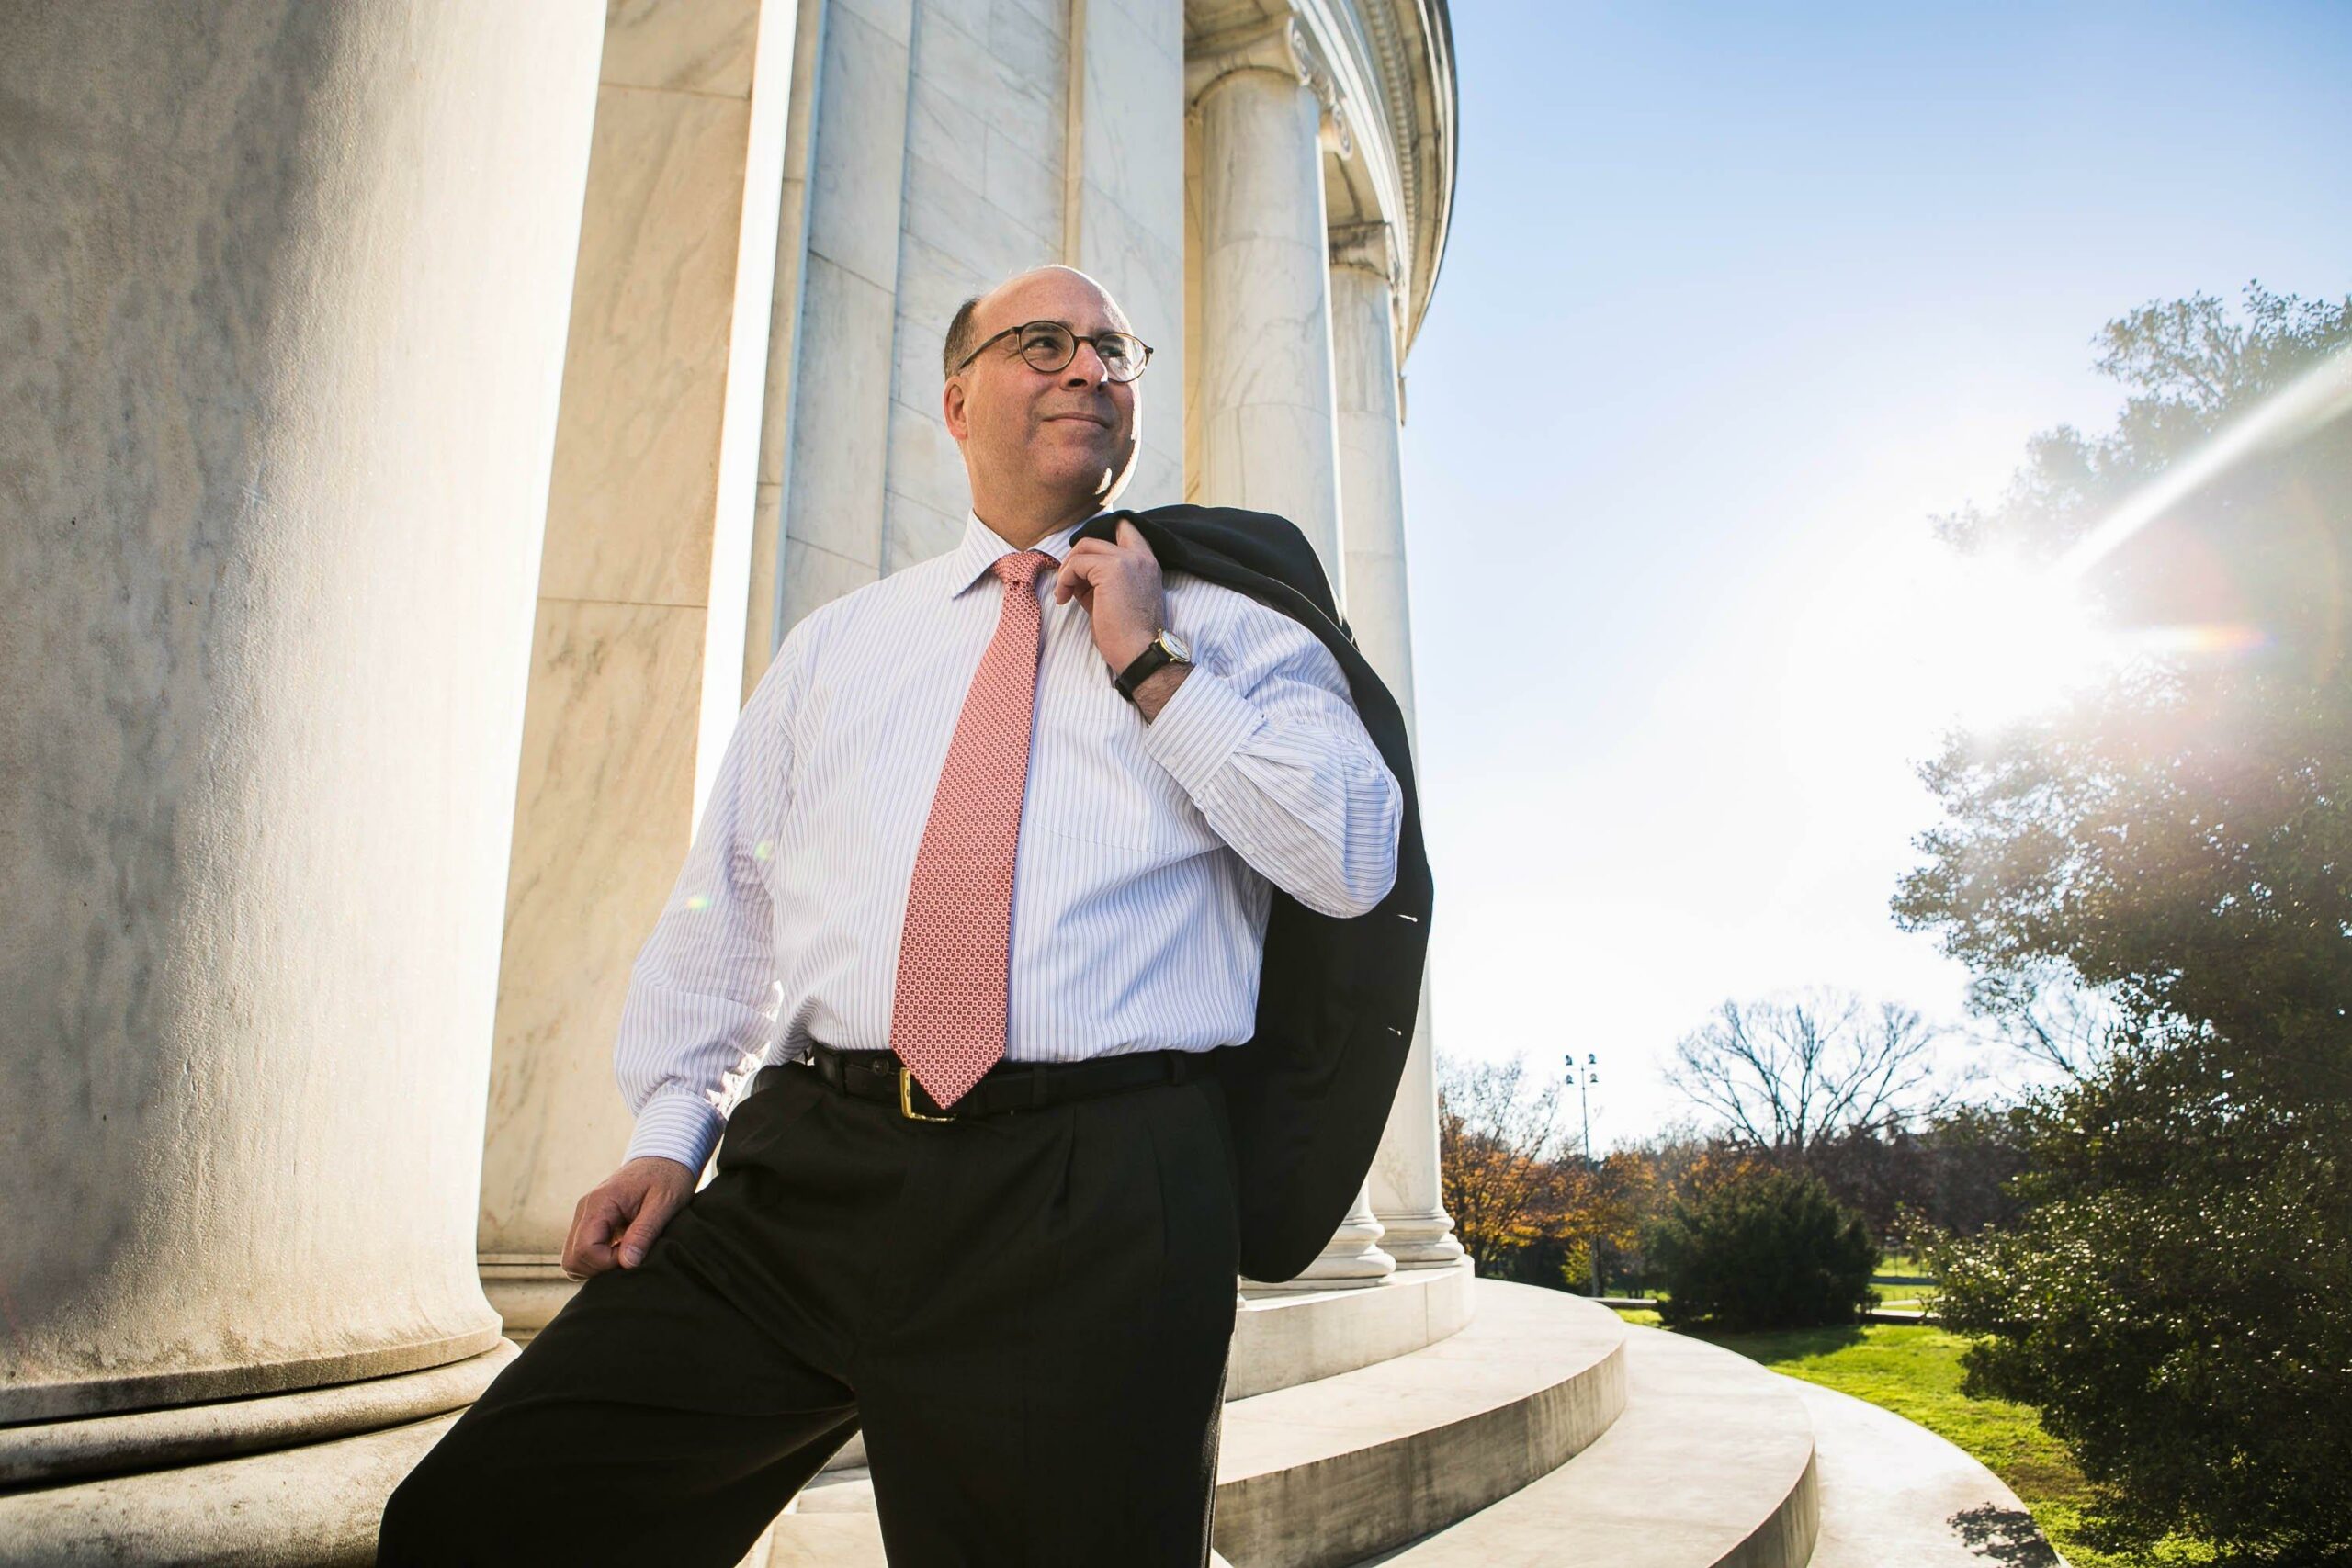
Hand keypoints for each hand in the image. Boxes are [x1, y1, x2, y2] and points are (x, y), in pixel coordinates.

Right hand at [560, 1156, 695, 1279]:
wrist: (665, 1155)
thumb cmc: (668, 1176)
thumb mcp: (665, 1202)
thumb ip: (644, 1232)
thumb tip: (627, 1263)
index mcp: (600, 1203)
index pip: (584, 1249)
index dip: (607, 1263)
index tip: (634, 1255)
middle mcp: (585, 1209)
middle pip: (572, 1259)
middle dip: (599, 1269)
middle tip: (630, 1258)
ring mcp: (586, 1216)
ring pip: (574, 1258)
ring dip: (598, 1266)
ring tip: (628, 1254)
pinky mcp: (592, 1222)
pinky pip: (583, 1251)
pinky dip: (599, 1259)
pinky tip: (623, 1250)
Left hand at [1053, 517, 1163, 672]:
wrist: (1139, 654)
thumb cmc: (1126, 635)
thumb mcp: (1114, 598)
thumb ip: (1100, 579)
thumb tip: (1073, 571)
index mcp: (1146, 563)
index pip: (1124, 528)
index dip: (1098, 541)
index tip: (1082, 565)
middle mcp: (1140, 556)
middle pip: (1095, 539)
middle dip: (1075, 559)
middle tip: (1067, 583)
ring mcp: (1127, 560)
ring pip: (1084, 548)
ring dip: (1067, 570)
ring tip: (1064, 594)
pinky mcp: (1112, 569)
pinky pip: (1076, 564)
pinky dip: (1064, 580)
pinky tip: (1064, 599)